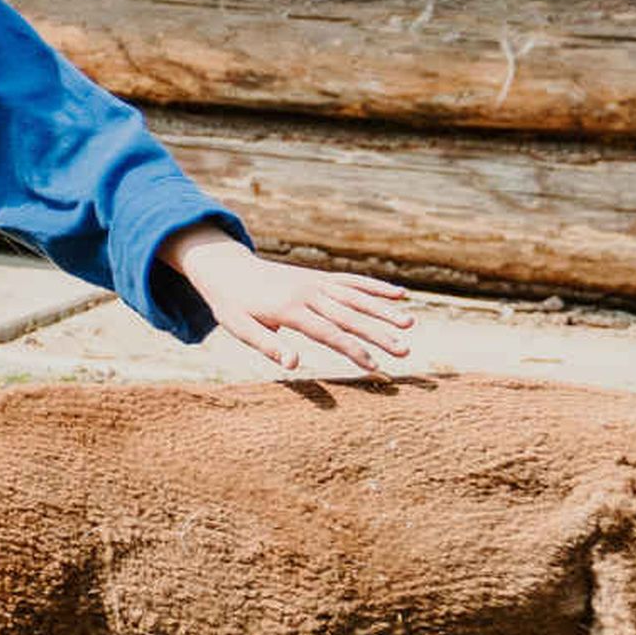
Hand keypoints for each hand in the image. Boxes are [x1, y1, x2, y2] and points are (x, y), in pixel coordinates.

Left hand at [166, 225, 417, 375]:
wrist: (226, 268)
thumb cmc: (232, 304)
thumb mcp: (238, 326)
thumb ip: (266, 345)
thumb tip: (294, 364)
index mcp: (288, 308)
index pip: (327, 332)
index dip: (352, 350)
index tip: (374, 367)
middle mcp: (306, 292)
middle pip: (348, 315)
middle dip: (377, 334)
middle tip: (405, 351)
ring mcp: (315, 282)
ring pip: (355, 296)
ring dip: (383, 310)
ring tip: (410, 323)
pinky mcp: (319, 277)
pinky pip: (351, 281)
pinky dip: (374, 287)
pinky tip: (400, 295)